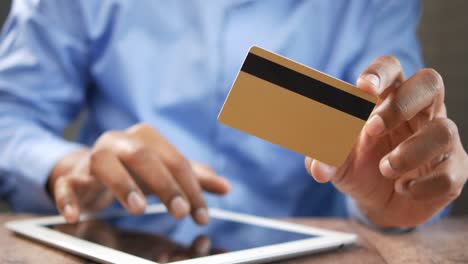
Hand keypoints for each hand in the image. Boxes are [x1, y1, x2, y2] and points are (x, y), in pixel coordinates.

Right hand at [48, 123, 230, 223]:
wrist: (90, 169)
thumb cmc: (134, 170)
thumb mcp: (165, 172)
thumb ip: (193, 178)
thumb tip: (226, 187)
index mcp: (145, 138)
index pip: (175, 161)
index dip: (191, 188)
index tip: (201, 216)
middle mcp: (118, 142)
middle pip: (143, 156)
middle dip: (165, 184)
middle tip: (181, 212)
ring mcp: (92, 157)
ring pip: (104, 162)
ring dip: (121, 184)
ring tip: (138, 209)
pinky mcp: (71, 176)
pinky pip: (66, 184)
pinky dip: (69, 198)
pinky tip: (77, 216)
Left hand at [305, 56, 467, 227]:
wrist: (379, 204)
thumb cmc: (360, 169)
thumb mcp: (337, 162)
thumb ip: (325, 159)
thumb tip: (317, 168)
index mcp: (387, 100)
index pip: (391, 69)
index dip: (381, 72)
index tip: (364, 87)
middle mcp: (419, 112)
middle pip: (429, 83)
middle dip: (401, 104)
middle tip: (374, 128)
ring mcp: (441, 139)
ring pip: (444, 130)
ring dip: (410, 152)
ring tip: (385, 169)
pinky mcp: (454, 169)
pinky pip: (449, 173)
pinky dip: (422, 185)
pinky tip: (403, 188)